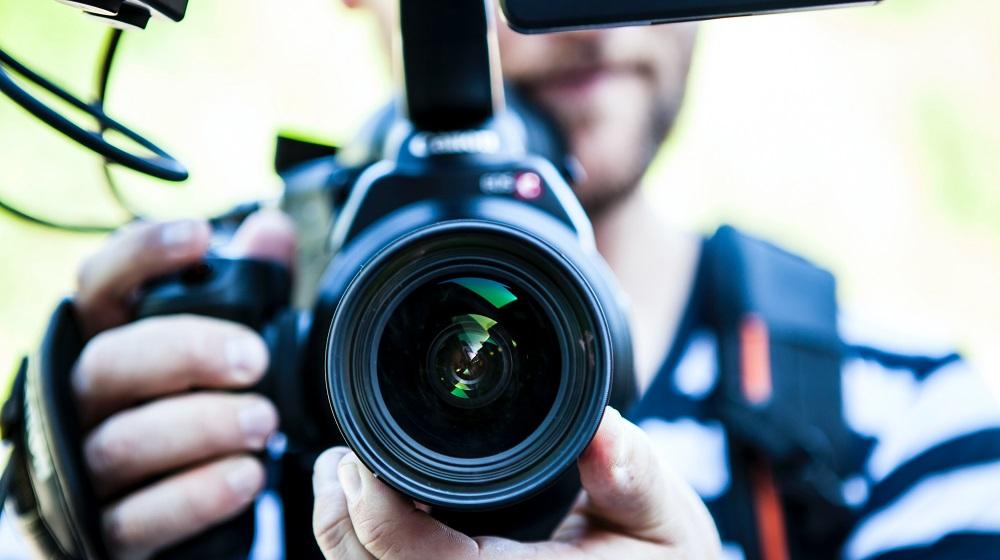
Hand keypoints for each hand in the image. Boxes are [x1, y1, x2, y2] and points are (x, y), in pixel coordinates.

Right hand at [71, 210, 295, 559]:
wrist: (161, 511)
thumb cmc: (188, 410)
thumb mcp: (219, 348)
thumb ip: (247, 291)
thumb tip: (271, 230)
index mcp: (108, 342)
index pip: (101, 285)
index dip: (141, 255)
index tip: (200, 237)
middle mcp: (84, 400)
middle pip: (110, 362)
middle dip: (185, 352)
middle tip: (252, 358)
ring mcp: (85, 468)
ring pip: (123, 442)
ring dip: (201, 427)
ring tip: (262, 421)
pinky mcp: (105, 530)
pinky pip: (139, 517)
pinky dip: (196, 496)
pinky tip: (245, 476)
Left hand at [311, 407, 721, 559]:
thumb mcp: (667, 520)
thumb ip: (635, 477)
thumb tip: (605, 432)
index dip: (374, 513)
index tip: (359, 457)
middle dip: (338, 520)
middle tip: (337, 460)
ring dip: (344, 538)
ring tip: (341, 481)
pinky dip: (369, 554)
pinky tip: (371, 516)